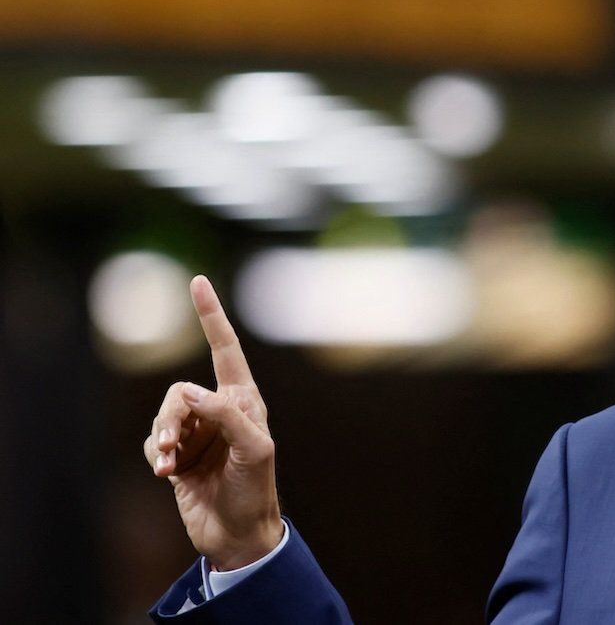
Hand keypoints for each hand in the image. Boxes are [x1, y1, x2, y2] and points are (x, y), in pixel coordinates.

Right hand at [143, 275, 283, 569]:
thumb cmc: (257, 490)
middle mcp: (220, 411)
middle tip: (175, 447)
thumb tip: (190, 391)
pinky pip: (154, 442)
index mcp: (245, 401)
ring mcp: (198, 433)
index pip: (226, 350)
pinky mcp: (179, 456)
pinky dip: (156, 455)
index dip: (212, 317)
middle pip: (180, 391)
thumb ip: (225, 416)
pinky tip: (166, 475)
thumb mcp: (254, 450)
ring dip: (163, 439)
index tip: (198, 283)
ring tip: (170, 465)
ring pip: (163, 415)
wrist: (239, 535)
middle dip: (172, 417)